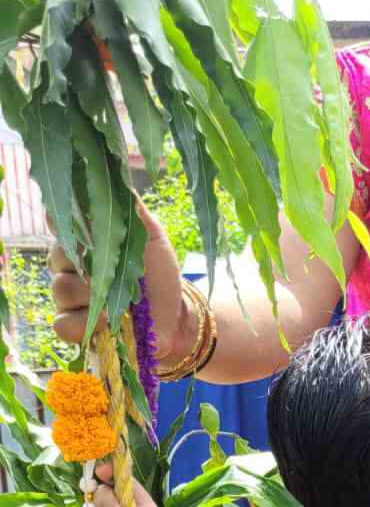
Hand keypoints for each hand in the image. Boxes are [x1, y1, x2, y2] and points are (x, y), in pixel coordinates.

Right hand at [52, 204, 187, 356]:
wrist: (174, 315)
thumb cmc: (161, 274)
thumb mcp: (153, 237)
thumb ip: (133, 211)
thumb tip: (118, 180)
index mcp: (86, 241)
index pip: (60, 223)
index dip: (68, 225)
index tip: (88, 232)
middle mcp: (72, 266)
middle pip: (57, 257)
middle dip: (86, 266)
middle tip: (112, 274)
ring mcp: (70, 298)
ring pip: (59, 289)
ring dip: (91, 296)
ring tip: (119, 303)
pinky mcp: (75, 326)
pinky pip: (62, 323)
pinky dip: (83, 323)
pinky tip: (107, 322)